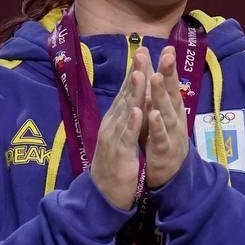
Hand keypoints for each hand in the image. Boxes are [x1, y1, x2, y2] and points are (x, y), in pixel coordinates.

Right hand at [90, 51, 146, 209]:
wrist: (102, 194)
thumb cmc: (114, 164)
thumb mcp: (120, 136)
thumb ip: (125, 117)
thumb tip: (132, 98)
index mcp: (115, 119)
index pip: (126, 91)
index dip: (134, 71)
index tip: (142, 50)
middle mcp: (112, 124)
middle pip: (125, 95)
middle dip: (135, 73)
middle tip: (141, 51)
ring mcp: (114, 138)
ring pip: (126, 112)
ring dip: (133, 93)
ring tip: (141, 73)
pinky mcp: (119, 154)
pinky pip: (126, 137)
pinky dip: (132, 124)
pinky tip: (139, 111)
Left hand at [144, 47, 188, 188]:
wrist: (170, 173)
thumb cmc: (162, 138)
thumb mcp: (161, 114)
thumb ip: (159, 94)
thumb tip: (158, 69)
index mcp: (172, 108)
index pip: (171, 84)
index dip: (169, 67)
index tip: (167, 48)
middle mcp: (175, 117)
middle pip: (172, 93)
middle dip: (169, 73)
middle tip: (167, 55)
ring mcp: (172, 133)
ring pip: (167, 112)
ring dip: (162, 94)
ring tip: (158, 77)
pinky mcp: (164, 149)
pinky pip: (160, 136)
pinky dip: (158, 125)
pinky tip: (153, 114)